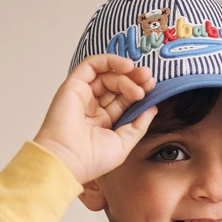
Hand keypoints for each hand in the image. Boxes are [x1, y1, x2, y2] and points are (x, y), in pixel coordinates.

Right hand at [33, 54, 157, 184]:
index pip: (123, 101)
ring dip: (127, 74)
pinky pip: (92, 65)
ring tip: (142, 79)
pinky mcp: (73, 85)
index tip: (153, 90)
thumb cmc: (91, 159)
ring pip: (107, 75)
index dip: (138, 93)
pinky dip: (110, 61)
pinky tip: (127, 66)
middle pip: (116, 85)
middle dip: (135, 80)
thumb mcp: (123, 144)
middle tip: (150, 79)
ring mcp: (83, 95)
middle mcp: (92, 107)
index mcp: (103, 122)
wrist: (68, 160)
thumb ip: (138, 126)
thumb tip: (153, 108)